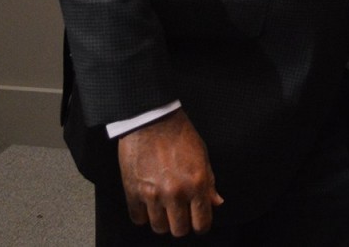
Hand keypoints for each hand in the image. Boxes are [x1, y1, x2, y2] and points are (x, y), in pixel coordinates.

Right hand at [117, 109, 223, 235]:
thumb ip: (209, 182)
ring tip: (164, 209)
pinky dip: (143, 215)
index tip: (198, 223)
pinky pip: (137, 219)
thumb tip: (216, 202)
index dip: (201, 225)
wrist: (152, 119)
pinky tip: (148, 205)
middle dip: (181, 225)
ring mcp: (153, 194)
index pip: (202, 223)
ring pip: (158, 228)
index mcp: (197, 184)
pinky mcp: (132, 192)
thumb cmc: (179, 134)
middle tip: (180, 215)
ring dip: (162, 221)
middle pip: (179, 230)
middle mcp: (176, 193)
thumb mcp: (202, 156)